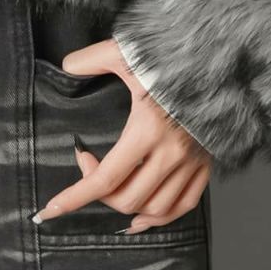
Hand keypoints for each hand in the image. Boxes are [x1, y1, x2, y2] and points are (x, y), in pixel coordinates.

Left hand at [31, 37, 211, 233]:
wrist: (218, 58)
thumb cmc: (172, 55)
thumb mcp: (128, 51)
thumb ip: (93, 58)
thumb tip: (67, 66)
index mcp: (148, 128)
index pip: (105, 177)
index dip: (75, 197)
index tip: (52, 208)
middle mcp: (171, 152)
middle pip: (128, 197)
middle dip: (99, 193)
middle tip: (88, 166)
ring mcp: (191, 161)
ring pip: (155, 208)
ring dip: (127, 207)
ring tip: (109, 193)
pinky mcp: (206, 163)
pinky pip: (184, 205)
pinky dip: (161, 218)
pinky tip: (142, 217)